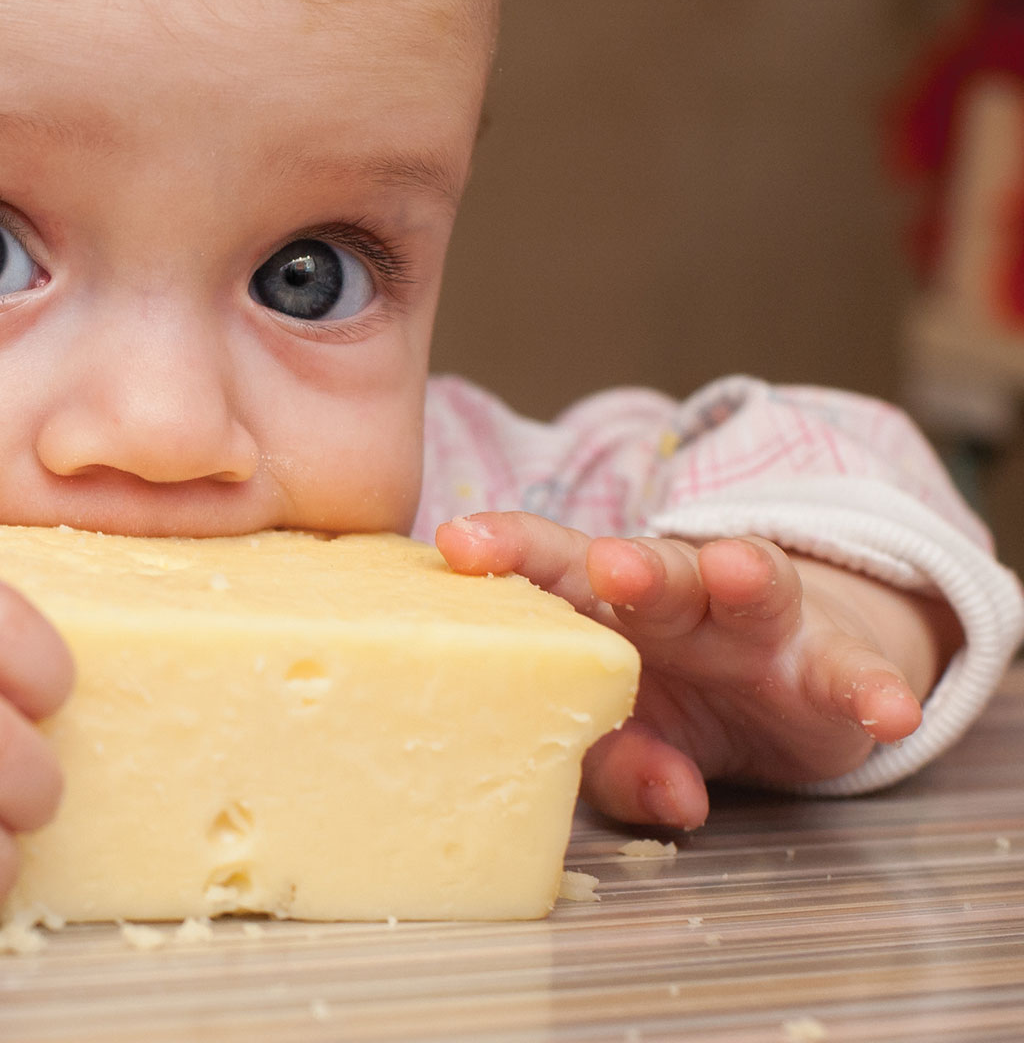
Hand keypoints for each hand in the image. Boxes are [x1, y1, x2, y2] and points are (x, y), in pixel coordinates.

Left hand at [435, 512, 958, 829]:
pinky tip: (887, 710)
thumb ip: (624, 765)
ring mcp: (759, 624)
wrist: (785, 691)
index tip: (458, 545)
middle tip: (609, 565)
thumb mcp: (633, 740)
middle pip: (651, 569)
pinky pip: (855, 674)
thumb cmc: (672, 703)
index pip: (548, 567)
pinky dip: (874, 688)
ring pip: (751, 586)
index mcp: (605, 609)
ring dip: (742, 575)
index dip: (506, 550)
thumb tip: (669, 801)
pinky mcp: (830, 665)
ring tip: (737, 571)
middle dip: (631, 564)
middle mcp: (680, 601)